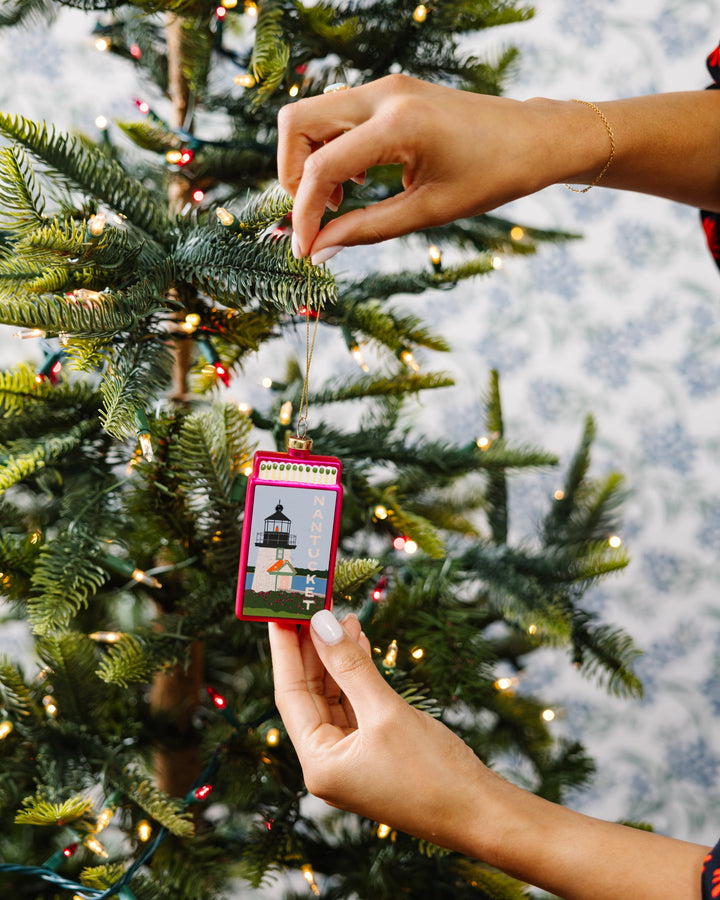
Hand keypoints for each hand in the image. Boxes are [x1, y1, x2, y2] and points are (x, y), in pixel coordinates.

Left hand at [268, 609, 491, 854]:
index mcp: (319, 763)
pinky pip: (355, 705)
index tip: (279, 612)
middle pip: (309, 694)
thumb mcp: (386, 711)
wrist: (481, 813)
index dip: (285, 649)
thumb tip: (321, 624)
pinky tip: (359, 644)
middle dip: (311, 649)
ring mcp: (350, 759)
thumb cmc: (433, 772)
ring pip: (333, 696)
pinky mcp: (373, 753)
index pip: (289, 694)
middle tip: (310, 606)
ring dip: (336, 657)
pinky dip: (356, 675)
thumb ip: (350, 666)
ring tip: (339, 616)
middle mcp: (328, 763)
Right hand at [277, 75, 568, 262]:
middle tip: (316, 214)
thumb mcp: (427, 213)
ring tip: (340, 201)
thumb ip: (366, 230)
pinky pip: (337, 115)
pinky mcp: (391, 92)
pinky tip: (356, 180)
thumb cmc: (492, 177)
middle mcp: (385, 95)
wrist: (534, 139)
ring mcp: (386, 88)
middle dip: (291, 174)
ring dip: (311, 161)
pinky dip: (331, 148)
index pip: (321, 167)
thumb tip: (319, 252)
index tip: (304, 250)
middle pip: (298, 123)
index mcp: (398, 126)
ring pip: (313, 115)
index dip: (303, 213)